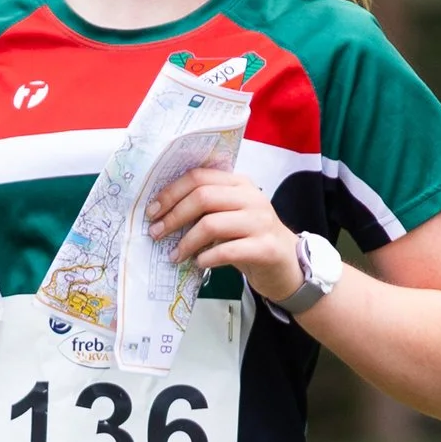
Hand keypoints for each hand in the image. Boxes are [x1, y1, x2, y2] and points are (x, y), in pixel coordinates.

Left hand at [146, 169, 303, 305]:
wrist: (288, 264)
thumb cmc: (251, 239)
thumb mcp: (230, 215)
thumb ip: (206, 208)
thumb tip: (162, 213)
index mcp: (239, 184)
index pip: (199, 177)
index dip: (171, 193)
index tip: (152, 211)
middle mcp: (251, 197)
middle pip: (202, 196)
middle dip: (174, 216)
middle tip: (156, 233)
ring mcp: (260, 222)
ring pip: (211, 224)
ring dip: (186, 242)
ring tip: (175, 255)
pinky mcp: (266, 248)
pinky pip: (227, 250)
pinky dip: (207, 258)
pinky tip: (199, 263)